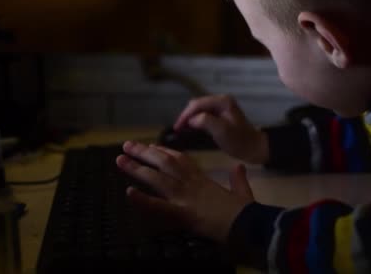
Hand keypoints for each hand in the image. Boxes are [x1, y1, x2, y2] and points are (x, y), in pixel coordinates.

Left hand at [116, 141, 254, 243]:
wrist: (250, 224)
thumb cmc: (246, 211)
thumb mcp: (243, 192)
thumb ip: (238, 178)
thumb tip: (238, 167)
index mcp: (203, 180)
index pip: (180, 160)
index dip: (164, 152)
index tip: (151, 146)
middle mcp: (191, 184)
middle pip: (165, 163)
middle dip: (145, 153)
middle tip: (127, 145)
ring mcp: (186, 197)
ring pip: (158, 178)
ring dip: (137, 168)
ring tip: (120, 160)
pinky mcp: (183, 213)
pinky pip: (159, 206)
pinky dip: (143, 200)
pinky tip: (129, 192)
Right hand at [174, 95, 268, 164]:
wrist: (254, 148)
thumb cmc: (239, 141)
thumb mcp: (222, 131)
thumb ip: (206, 121)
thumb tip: (191, 120)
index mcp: (222, 101)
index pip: (197, 104)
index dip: (185, 115)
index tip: (177, 127)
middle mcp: (221, 100)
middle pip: (197, 105)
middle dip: (186, 116)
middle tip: (178, 129)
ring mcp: (221, 107)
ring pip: (198, 109)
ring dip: (189, 118)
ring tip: (181, 130)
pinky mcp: (220, 114)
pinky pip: (203, 114)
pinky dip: (195, 120)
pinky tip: (190, 128)